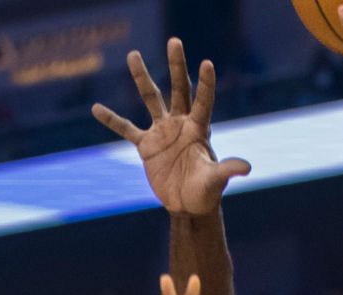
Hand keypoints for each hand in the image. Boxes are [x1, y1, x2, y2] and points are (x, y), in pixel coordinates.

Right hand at [93, 40, 250, 215]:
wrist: (188, 205)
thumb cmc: (206, 192)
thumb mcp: (215, 181)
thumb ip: (226, 171)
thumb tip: (246, 168)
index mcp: (199, 129)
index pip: (203, 101)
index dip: (206, 84)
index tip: (207, 63)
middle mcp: (181, 124)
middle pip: (179, 88)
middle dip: (177, 66)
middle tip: (175, 41)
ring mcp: (162, 132)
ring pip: (151, 99)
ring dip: (141, 78)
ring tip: (133, 55)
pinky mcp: (146, 145)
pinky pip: (126, 129)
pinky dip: (112, 120)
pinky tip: (96, 108)